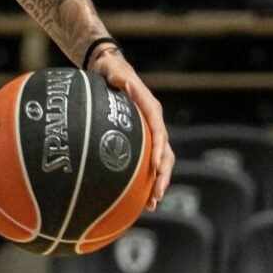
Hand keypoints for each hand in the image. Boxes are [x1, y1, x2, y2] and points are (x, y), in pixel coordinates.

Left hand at [89, 47, 173, 209]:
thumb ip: (116, 75)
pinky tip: (139, 198)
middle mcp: (153, 122)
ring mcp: (148, 132)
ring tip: (152, 204)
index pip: (158, 132)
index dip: (158, 150)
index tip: (156, 167)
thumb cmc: (110, 69)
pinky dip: (145, 178)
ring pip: (160, 161)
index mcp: (150, 108)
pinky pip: (147, 161)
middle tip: (157, 195)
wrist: (108, 68)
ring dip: (157, 182)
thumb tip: (120, 80)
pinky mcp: (140, 139)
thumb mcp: (112, 69)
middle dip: (163, 175)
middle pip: (165, 153)